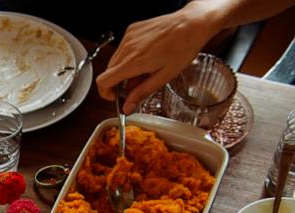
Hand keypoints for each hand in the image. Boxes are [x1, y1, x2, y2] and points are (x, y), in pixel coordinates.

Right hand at [96, 3, 219, 112]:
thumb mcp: (165, 76)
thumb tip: (128, 106)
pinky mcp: (131, 30)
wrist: (192, 23)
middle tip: (136, 85)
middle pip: (108, 72)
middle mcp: (127, 48)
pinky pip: (122, 49)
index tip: (115, 97)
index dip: (105, 93)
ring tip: (144, 68)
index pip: (103, 81)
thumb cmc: (183, 46)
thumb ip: (142, 92)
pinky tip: (145, 56)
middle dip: (118, 82)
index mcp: (134, 62)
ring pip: (115, 61)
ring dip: (124, 69)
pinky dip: (128, 56)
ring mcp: (128, 37)